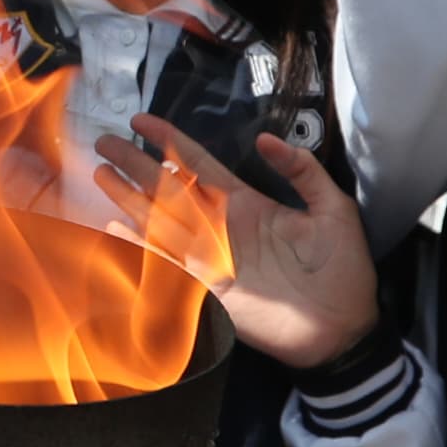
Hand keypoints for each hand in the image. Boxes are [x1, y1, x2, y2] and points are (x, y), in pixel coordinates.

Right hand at [94, 122, 378, 373]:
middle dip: (137, 164)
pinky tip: (116, 228)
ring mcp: (211, 256)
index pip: (199, 164)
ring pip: (161, 221)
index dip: (170, 141)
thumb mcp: (332, 207)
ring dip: (129, 199)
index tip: (142, 120)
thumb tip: (265, 138)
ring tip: (101, 174)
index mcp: (246, 203)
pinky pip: (168, 264)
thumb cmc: (343, 268)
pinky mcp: (209, 288)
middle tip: (104, 142)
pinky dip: (140, 248)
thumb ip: (302, 171)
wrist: (345, 327)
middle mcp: (221, 226)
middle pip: (169, 188)